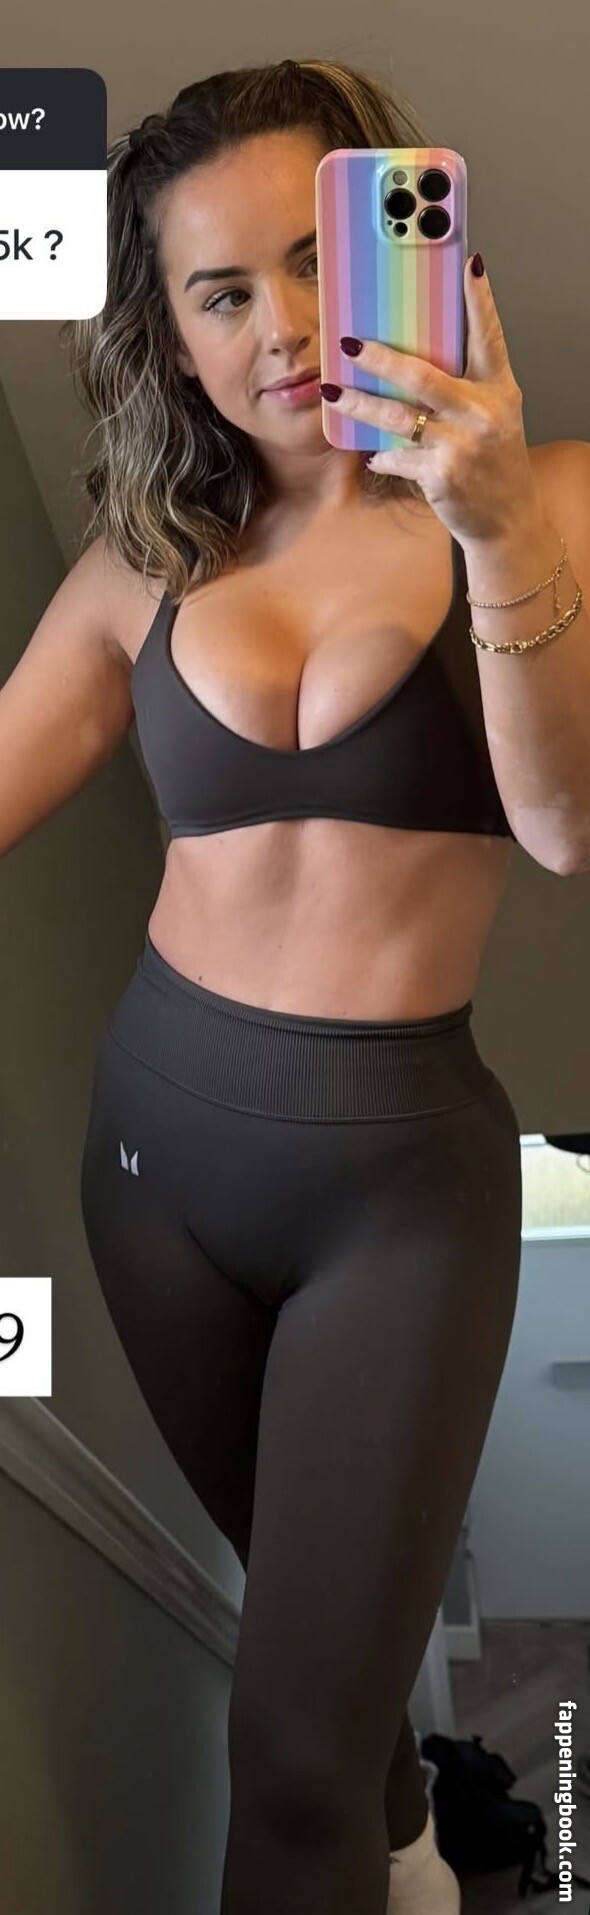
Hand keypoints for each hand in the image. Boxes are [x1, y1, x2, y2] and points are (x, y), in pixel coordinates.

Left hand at [326, 257, 537, 545]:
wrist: (507, 518)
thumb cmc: (493, 461)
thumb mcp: (493, 416)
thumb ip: (465, 386)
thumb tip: (411, 357)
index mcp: (498, 390)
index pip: (489, 337)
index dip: (480, 300)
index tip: (469, 265)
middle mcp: (484, 412)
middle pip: (424, 375)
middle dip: (381, 358)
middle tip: (349, 344)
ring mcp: (462, 444)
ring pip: (398, 416)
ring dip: (360, 404)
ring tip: (332, 392)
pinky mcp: (443, 474)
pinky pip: (398, 456)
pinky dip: (381, 455)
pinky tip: (373, 454)